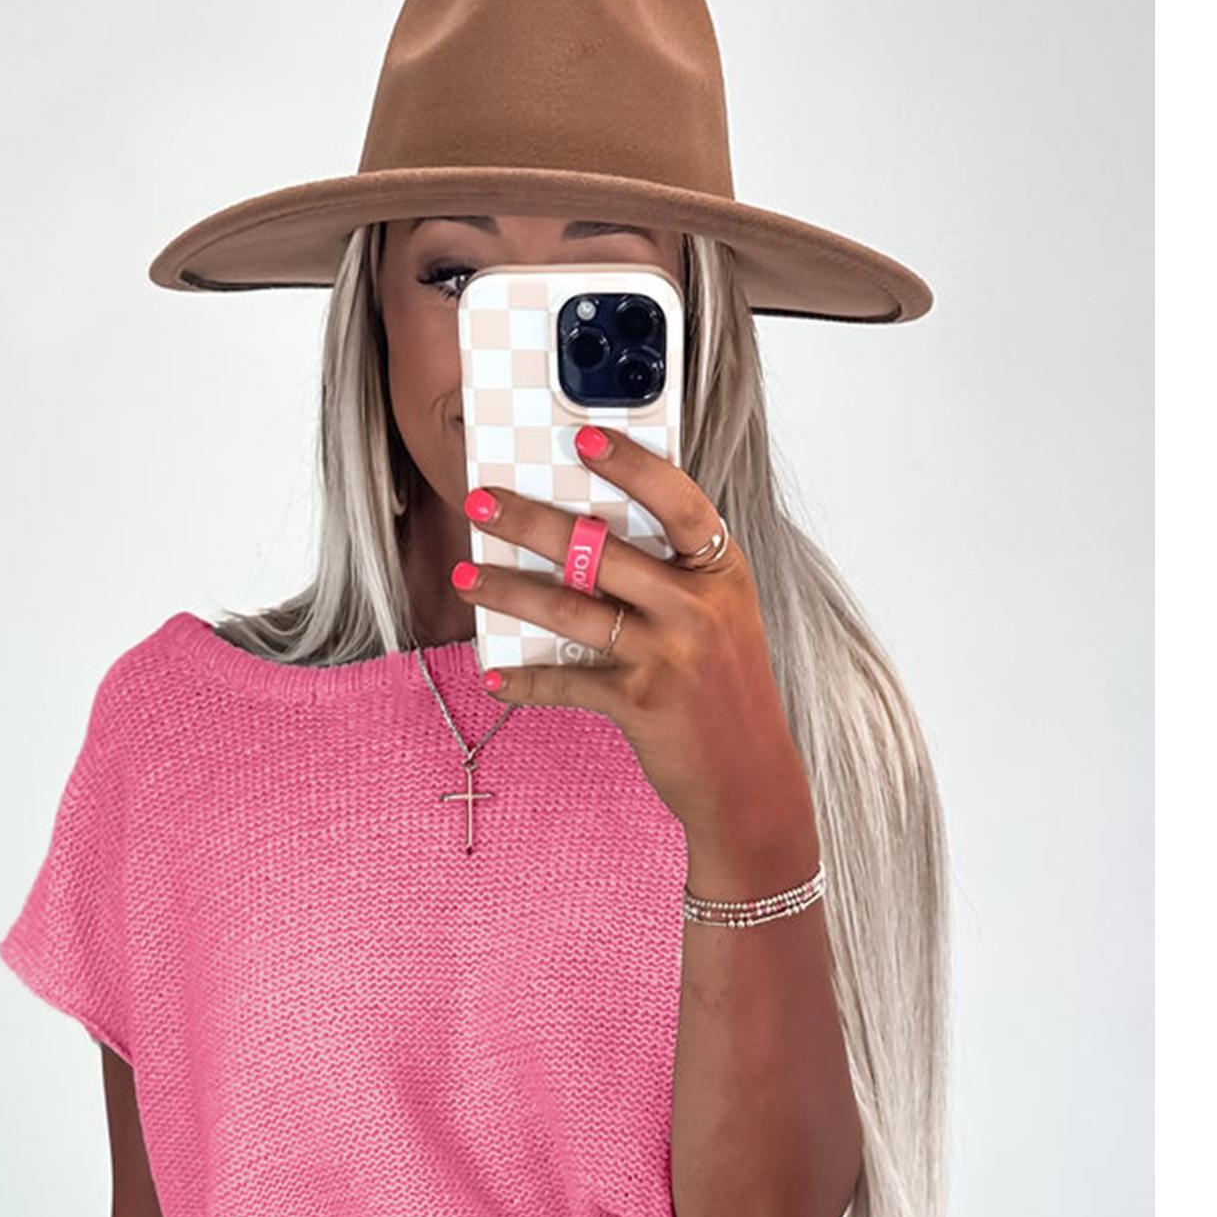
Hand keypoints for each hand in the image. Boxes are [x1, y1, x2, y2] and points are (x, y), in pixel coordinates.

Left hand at [452, 428, 818, 879]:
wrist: (750, 778)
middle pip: (600, 547)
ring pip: (571, 608)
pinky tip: (494, 674)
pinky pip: (566, 681)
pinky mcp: (641, 703)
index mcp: (722, 571)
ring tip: (466, 577)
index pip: (678, 499)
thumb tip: (582, 538)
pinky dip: (525, 680)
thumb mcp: (718, 617)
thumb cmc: (723, 689)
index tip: (580, 438)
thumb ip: (670, 575)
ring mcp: (670, 654)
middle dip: (530, 520)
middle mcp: (699, 606)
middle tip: (479, 501)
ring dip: (508, 591)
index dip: (630, 465)